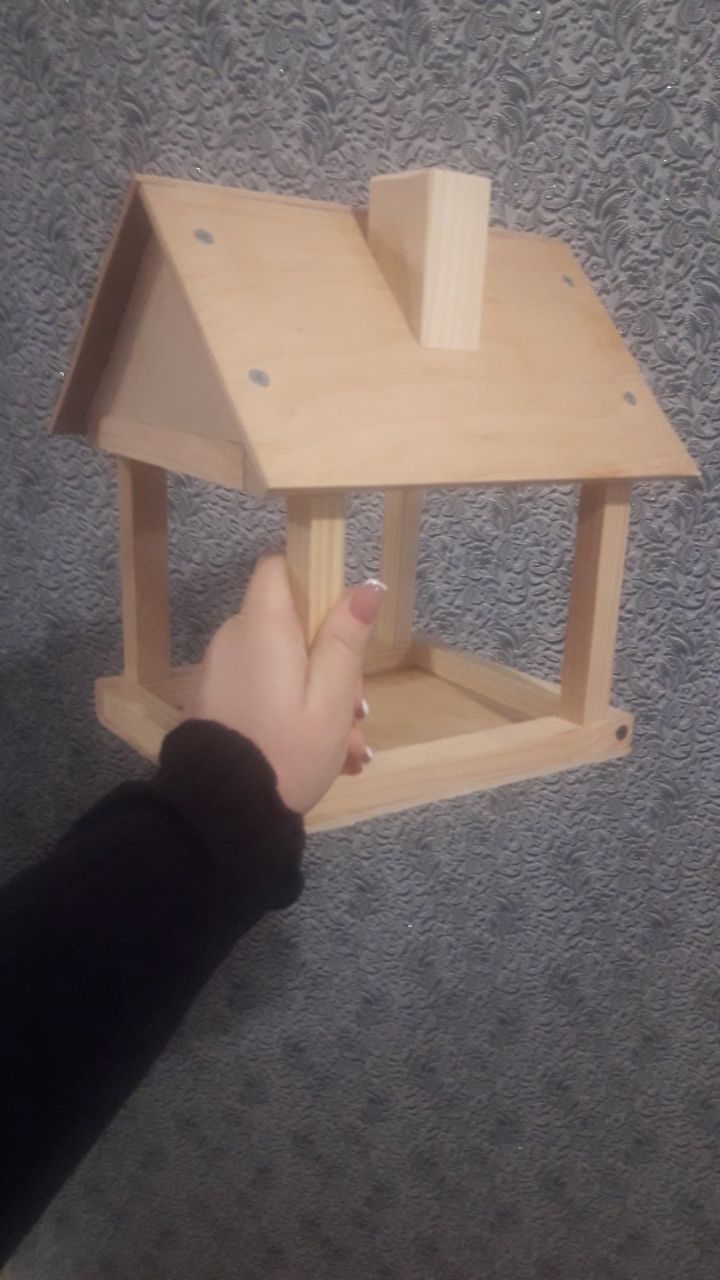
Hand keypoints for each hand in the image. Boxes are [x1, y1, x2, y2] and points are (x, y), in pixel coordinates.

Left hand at [190, 556, 385, 813]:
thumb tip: (366, 587)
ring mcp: (218, 674)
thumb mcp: (331, 698)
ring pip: (279, 667)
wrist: (223, 814)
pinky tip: (320, 757)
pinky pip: (259, 693)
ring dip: (316, 698)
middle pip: (287, 625)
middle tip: (356, 711)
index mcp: (261, 627)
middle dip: (327, 661)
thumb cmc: (287, 751)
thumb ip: (345, 639)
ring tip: (347, 749)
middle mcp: (232, 640)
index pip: (278, 569)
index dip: (312, 583)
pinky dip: (287, 714)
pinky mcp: (213, 705)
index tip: (341, 622)